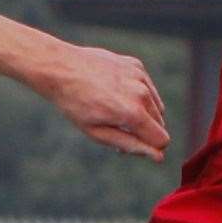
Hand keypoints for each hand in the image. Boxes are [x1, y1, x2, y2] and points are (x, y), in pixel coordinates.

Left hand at [35, 44, 169, 160]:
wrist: (59, 68)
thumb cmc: (74, 103)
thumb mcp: (97, 132)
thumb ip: (131, 145)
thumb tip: (159, 157)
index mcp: (133, 113)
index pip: (162, 140)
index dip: (150, 148)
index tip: (130, 145)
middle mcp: (142, 93)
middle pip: (160, 124)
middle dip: (144, 130)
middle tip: (115, 128)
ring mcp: (140, 77)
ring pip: (157, 106)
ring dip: (143, 113)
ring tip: (114, 110)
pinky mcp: (136, 66)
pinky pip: (148, 88)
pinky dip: (138, 95)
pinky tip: (114, 93)